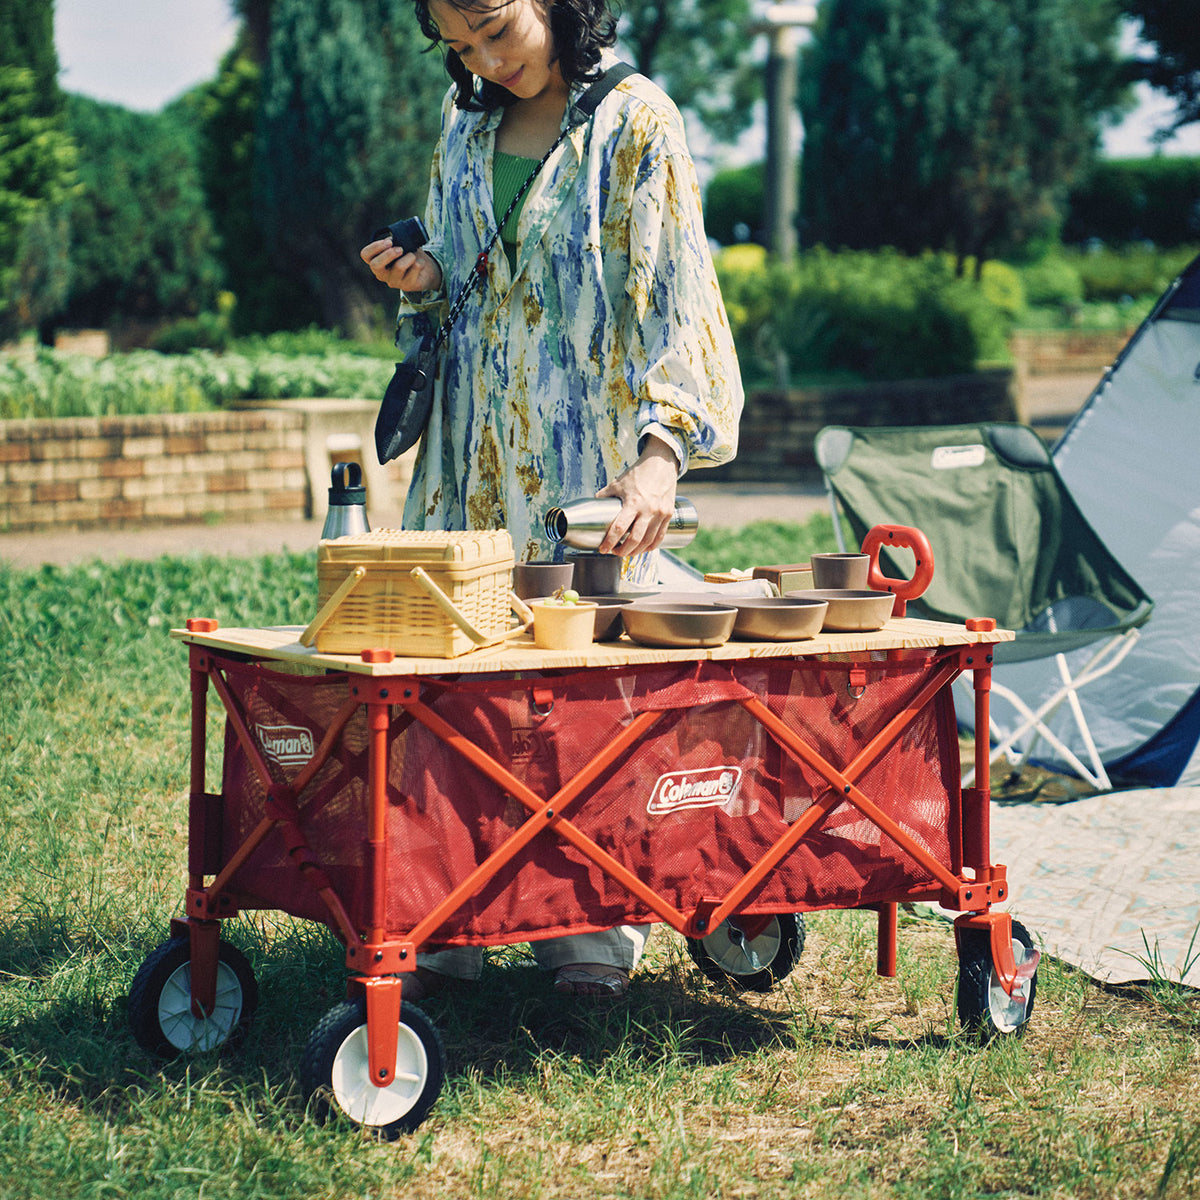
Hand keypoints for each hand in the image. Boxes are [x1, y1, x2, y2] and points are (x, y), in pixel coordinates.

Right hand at [360, 238, 442, 292]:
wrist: (424, 270)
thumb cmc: (408, 254)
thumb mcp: (400, 244)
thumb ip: (396, 240)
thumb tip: (397, 238)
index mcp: (376, 260)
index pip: (365, 254)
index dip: (375, 247)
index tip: (389, 242)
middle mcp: (381, 273)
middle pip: (375, 265)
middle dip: (388, 254)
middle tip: (400, 249)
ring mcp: (393, 281)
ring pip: (399, 267)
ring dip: (409, 256)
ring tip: (413, 256)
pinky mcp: (407, 286)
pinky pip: (414, 269)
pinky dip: (420, 262)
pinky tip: (419, 264)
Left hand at [595, 436, 679, 556]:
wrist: (661, 463)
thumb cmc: (638, 473)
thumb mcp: (618, 483)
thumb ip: (604, 495)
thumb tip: (593, 505)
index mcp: (633, 502)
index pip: (619, 528)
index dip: (609, 542)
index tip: (603, 549)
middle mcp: (648, 510)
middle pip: (634, 539)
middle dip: (623, 551)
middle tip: (614, 553)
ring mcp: (660, 513)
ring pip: (648, 541)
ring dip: (636, 551)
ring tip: (627, 553)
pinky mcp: (668, 514)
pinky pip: (660, 537)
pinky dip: (651, 546)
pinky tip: (643, 549)